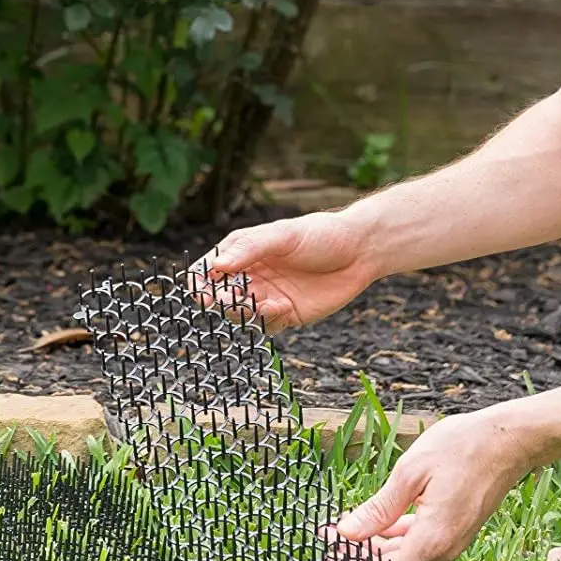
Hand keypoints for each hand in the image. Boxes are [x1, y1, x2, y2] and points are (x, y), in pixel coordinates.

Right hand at [189, 209, 376, 332]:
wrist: (360, 252)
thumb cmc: (319, 235)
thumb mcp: (284, 235)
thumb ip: (250, 248)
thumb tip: (217, 266)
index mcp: (243, 251)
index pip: (208, 270)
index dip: (200, 281)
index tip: (201, 290)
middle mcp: (251, 275)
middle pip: (220, 296)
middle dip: (222, 301)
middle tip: (233, 300)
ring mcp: (267, 296)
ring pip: (240, 314)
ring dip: (245, 313)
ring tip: (266, 303)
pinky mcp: (286, 314)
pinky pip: (266, 326)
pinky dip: (269, 320)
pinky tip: (285, 307)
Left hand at [330, 405, 535, 560]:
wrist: (506, 441)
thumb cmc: (460, 449)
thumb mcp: (410, 473)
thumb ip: (379, 508)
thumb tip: (348, 532)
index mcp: (432, 539)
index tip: (328, 544)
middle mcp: (444, 549)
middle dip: (360, 552)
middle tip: (329, 533)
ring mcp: (452, 540)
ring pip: (405, 553)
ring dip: (376, 543)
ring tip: (346, 525)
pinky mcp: (455, 529)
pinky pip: (419, 541)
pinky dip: (395, 533)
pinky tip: (377, 519)